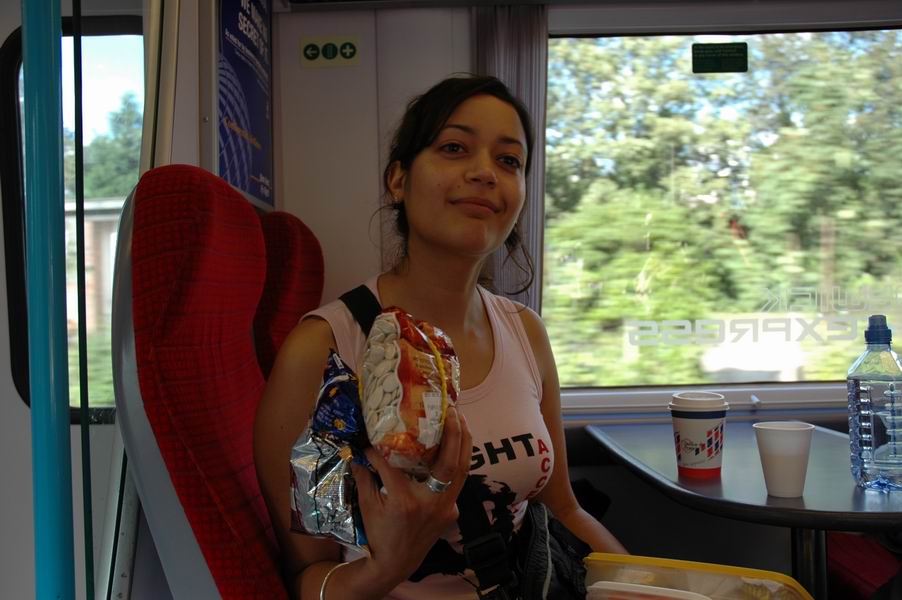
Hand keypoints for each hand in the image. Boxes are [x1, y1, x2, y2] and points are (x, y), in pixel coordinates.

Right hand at [350, 405, 471, 586]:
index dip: (382, 450)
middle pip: (449, 462)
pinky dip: (458, 461)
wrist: (396, 563)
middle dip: (453, 432)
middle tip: (451, 409)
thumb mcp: (367, 506)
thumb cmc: (379, 533)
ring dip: (463, 442)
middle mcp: (430, 503)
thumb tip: (357, 452)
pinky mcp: (452, 510)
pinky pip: (458, 481)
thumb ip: (364, 478)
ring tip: (461, 419)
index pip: (394, 465)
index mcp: (405, 501)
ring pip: (462, 469)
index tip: (373, 440)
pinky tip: (456, 444)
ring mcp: (445, 507)